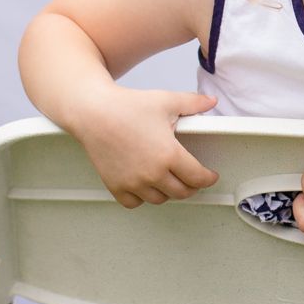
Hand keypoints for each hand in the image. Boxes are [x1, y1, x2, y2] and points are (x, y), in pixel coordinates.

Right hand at [79, 87, 221, 208]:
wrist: (92, 112)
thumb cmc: (126, 106)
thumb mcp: (165, 101)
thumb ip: (192, 103)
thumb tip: (210, 101)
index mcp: (169, 154)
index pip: (198, 178)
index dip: (208, 178)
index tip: (210, 177)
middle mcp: (152, 173)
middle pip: (182, 192)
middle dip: (191, 186)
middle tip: (192, 179)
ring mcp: (133, 182)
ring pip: (160, 199)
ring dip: (168, 192)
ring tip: (169, 181)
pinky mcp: (116, 185)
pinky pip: (135, 202)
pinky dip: (142, 197)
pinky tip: (145, 186)